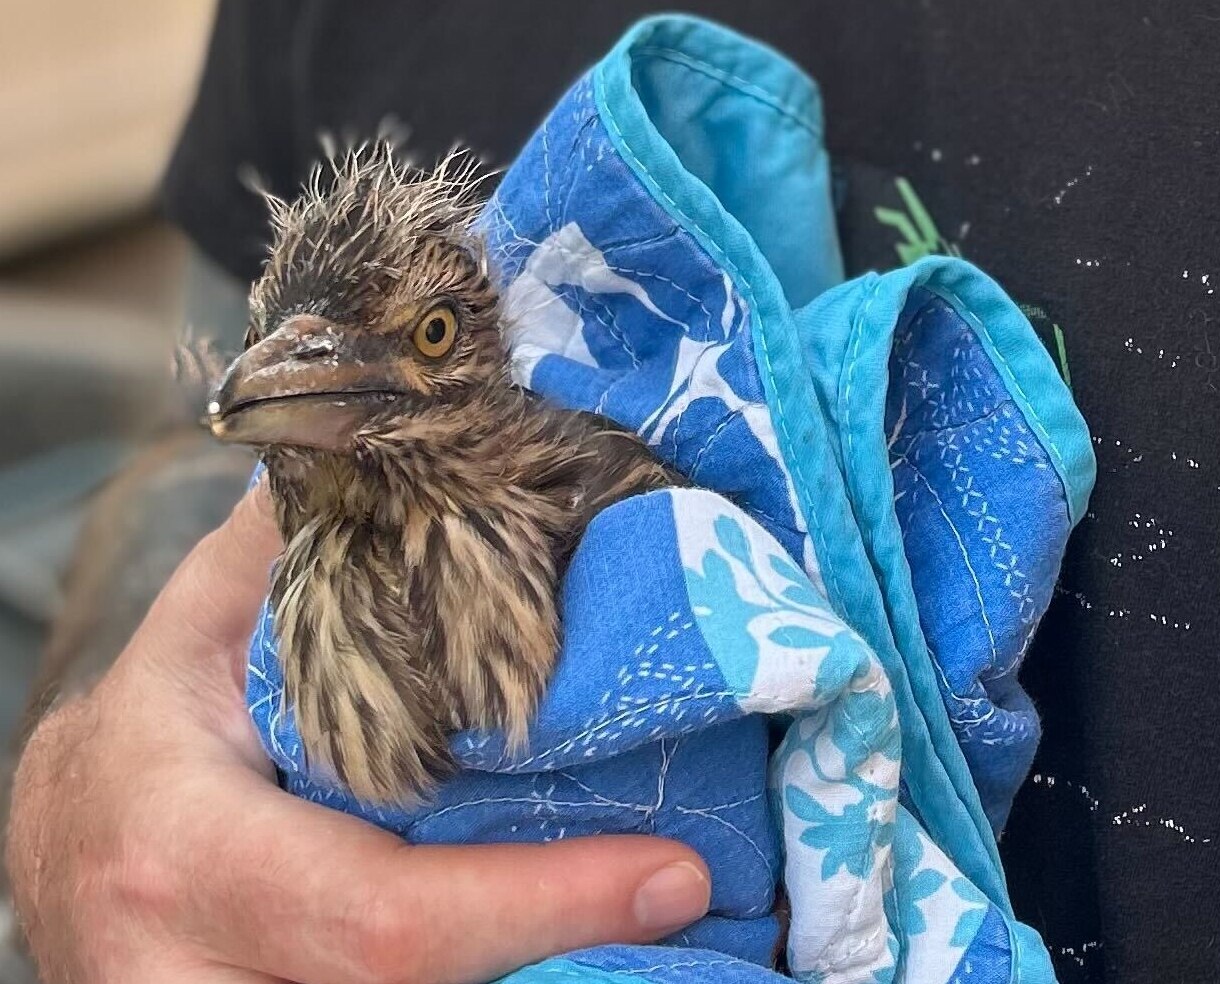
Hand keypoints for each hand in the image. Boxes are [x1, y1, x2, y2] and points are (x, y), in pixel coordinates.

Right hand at [4, 482, 709, 982]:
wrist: (75, 844)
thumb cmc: (156, 727)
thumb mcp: (209, 626)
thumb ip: (306, 549)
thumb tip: (414, 452)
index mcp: (186, 851)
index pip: (384, 913)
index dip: (537, 902)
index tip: (670, 873)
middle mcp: (189, 973)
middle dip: (554, 962)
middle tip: (679, 908)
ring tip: (644, 935)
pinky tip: (563, 954)